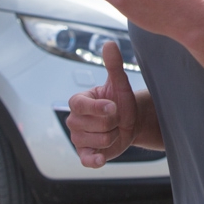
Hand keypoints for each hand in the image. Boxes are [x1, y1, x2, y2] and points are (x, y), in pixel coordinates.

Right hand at [66, 41, 138, 167]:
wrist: (129, 122)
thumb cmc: (120, 101)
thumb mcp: (119, 83)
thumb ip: (113, 65)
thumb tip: (109, 43)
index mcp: (78, 102)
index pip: (83, 106)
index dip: (101, 108)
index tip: (114, 106)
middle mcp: (74, 121)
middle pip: (98, 125)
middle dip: (115, 122)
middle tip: (116, 118)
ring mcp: (78, 139)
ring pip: (102, 140)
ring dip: (115, 135)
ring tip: (114, 129)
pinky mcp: (85, 154)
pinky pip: (87, 160)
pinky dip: (95, 160)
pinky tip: (101, 159)